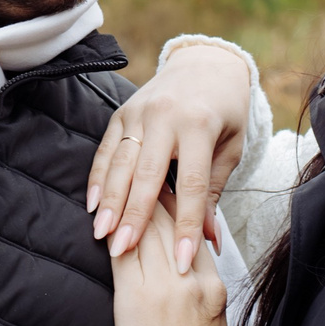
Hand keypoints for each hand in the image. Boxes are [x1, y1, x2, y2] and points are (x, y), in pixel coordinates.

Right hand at [88, 41, 254, 273]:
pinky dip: (98, 177)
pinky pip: (106, 149)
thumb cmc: (224, 112)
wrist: (205, 64)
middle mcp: (166, 116)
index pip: (193, 184)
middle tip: (123, 250)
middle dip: (135, 216)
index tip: (182, 261)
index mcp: (200, 125)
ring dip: (111, 201)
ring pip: (121, 162)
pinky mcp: (122, 113)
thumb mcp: (230, 149)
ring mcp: (140, 112)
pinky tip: (93, 205)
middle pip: (148, 174)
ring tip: (103, 234)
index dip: (187, 225)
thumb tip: (208, 240)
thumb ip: (214, 191)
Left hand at [111, 199, 232, 325]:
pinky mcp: (133, 300)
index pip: (193, 233)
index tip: (165, 192)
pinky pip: (122, 256)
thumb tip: (192, 267)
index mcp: (213, 286)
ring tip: (119, 191)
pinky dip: (114, 236)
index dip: (178, 208)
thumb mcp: (216, 323)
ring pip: (145, 233)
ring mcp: (161, 288)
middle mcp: (190, 280)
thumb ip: (204, 289)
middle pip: (169, 225)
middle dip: (153, 197)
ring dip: (130, 210)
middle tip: (139, 177)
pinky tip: (105, 224)